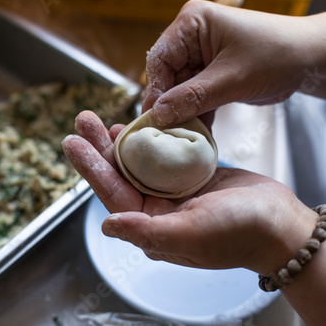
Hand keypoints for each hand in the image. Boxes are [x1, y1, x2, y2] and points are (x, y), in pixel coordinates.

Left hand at [62, 111, 316, 274]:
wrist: (280, 223)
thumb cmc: (241, 232)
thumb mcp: (193, 233)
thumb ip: (148, 232)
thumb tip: (107, 224)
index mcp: (150, 227)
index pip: (113, 194)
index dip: (90, 168)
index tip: (71, 142)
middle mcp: (156, 210)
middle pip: (120, 174)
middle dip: (98, 148)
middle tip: (81, 120)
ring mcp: (172, 192)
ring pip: (137, 163)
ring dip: (118, 141)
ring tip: (99, 119)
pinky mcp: (187, 177)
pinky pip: (160, 155)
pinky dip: (148, 140)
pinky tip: (135, 125)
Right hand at [144, 0, 325, 126]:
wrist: (310, 60)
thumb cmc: (277, 55)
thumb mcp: (231, 78)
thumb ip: (192, 97)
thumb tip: (159, 114)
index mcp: (192, 24)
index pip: (160, 59)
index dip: (155, 90)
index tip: (153, 118)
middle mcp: (192, 38)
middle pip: (167, 76)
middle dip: (169, 105)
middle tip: (165, 131)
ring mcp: (201, 57)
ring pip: (179, 90)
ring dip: (183, 113)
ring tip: (181, 135)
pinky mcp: (210, 74)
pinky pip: (194, 96)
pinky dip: (196, 113)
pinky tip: (197, 131)